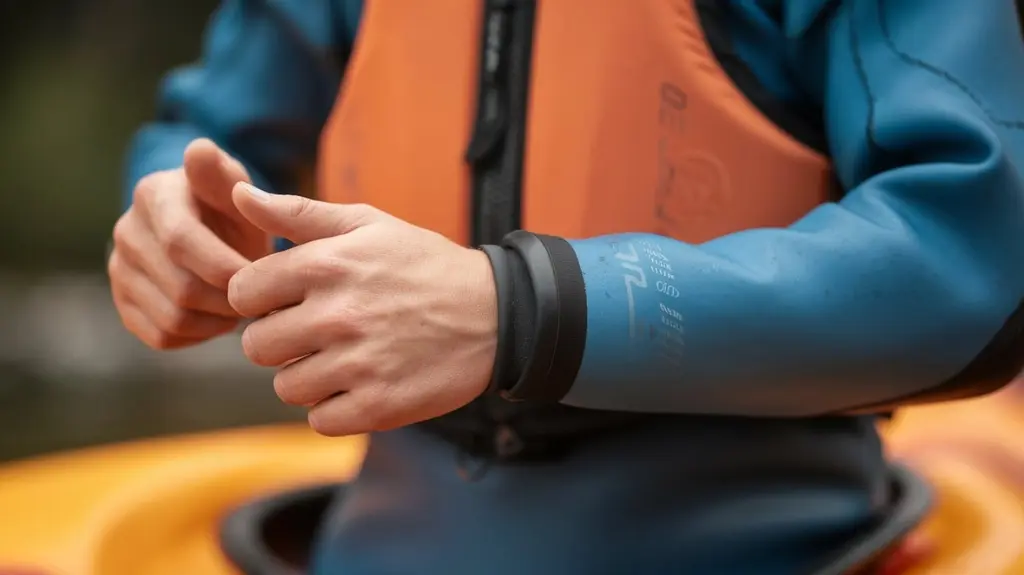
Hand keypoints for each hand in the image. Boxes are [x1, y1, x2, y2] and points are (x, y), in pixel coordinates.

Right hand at [109, 139, 271, 348]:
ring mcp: (120, 269)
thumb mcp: (236, 187)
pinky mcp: (123, 303)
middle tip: (260, 297)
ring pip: (173, 317)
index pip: (181, 242)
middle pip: (182, 288)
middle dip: (230, 299)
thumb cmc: (232, 208)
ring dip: (218, 320)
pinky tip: (219, 317)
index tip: (262, 277)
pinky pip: (162, 336)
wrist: (209, 229)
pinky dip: (199, 335)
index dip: (225, 267)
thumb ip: (223, 173)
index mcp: (153, 195)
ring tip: (242, 306)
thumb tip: (200, 150)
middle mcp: (127, 231)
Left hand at [228, 184, 497, 435]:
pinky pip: (320, 420)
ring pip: (286, 387)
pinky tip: (361, 384)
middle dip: (280, 341)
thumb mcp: (367, 224)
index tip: (287, 301)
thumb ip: (298, 213)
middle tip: (317, 333)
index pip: (240, 293)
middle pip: (255, 346)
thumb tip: (236, 194)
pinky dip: (335, 408)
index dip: (259, 299)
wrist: (496, 314)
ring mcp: (357, 364)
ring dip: (308, 377)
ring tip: (343, 359)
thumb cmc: (423, 265)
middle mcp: (336, 315)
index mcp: (325, 265)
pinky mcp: (377, 407)